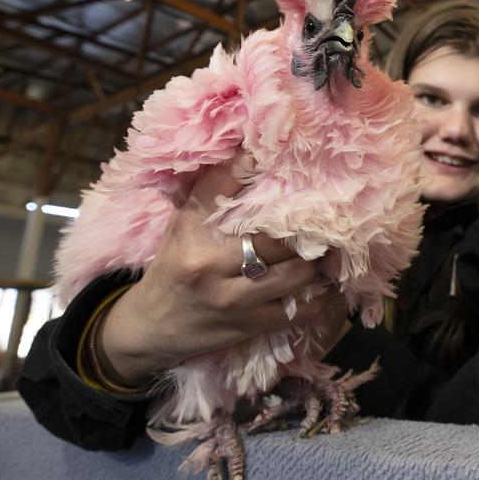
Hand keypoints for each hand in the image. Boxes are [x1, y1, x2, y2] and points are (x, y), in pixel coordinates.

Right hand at [98, 157, 347, 385]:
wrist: (151, 326)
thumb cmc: (174, 264)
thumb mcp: (183, 223)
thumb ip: (215, 190)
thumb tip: (254, 152)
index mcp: (191, 228)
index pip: (227, 184)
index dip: (260, 167)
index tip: (287, 161)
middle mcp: (208, 262)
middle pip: (276, 235)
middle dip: (304, 226)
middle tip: (324, 216)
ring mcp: (230, 298)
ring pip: (296, 272)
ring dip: (316, 260)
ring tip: (325, 249)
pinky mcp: (247, 325)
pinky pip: (300, 311)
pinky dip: (321, 299)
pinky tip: (327, 287)